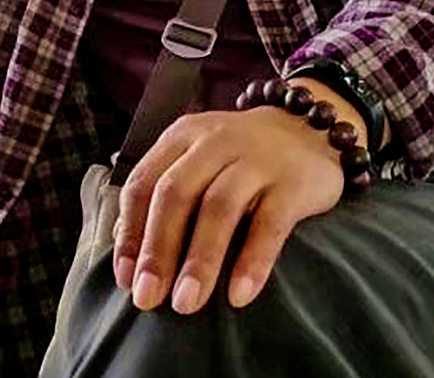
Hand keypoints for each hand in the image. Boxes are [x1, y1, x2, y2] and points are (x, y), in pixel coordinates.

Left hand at [111, 106, 344, 315]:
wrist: (308, 129)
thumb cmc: (239, 156)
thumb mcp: (196, 158)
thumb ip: (163, 192)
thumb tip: (126, 249)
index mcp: (182, 136)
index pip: (144, 182)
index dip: (131, 232)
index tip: (125, 279)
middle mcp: (215, 142)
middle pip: (177, 193)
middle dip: (158, 249)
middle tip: (148, 298)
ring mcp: (256, 159)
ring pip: (219, 207)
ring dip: (199, 259)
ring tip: (186, 304)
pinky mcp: (292, 183)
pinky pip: (270, 223)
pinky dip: (252, 260)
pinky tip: (239, 295)